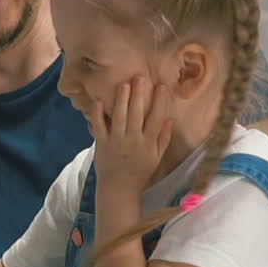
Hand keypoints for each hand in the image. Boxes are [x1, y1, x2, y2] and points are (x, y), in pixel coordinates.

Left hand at [90, 76, 172, 192]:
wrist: (119, 189)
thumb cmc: (140, 172)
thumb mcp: (156, 158)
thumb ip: (163, 139)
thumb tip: (170, 120)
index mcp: (148, 143)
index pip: (156, 119)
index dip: (159, 102)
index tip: (162, 86)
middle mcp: (133, 140)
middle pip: (137, 114)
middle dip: (139, 95)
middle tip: (140, 77)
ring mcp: (116, 141)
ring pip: (119, 117)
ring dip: (122, 99)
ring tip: (124, 84)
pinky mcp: (102, 144)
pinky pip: (99, 126)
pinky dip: (97, 114)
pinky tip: (98, 100)